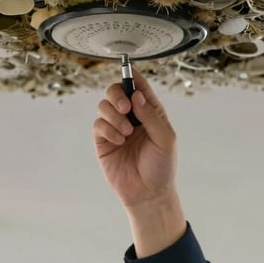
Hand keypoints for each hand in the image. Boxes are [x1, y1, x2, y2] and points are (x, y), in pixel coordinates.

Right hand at [93, 69, 185, 256]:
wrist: (148, 194)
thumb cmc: (162, 167)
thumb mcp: (165, 139)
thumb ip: (151, 115)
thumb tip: (136, 95)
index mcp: (150, 112)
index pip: (138, 87)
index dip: (132, 75)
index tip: (127, 68)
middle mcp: (132, 117)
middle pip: (116, 91)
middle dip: (117, 95)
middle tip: (125, 109)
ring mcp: (116, 128)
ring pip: (104, 106)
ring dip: (114, 116)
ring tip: (126, 133)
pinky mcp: (104, 141)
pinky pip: (98, 124)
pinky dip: (107, 129)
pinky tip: (119, 141)